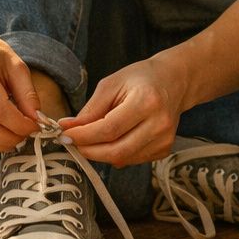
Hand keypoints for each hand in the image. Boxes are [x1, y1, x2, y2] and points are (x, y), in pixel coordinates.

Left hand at [59, 55, 186, 166]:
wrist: (174, 82)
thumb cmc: (141, 78)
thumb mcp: (112, 84)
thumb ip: (91, 109)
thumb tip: (67, 128)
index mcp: (146, 102)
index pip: (109, 129)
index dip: (83, 136)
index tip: (64, 134)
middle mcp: (159, 124)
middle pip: (116, 150)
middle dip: (88, 150)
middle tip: (72, 143)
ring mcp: (164, 140)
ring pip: (122, 159)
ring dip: (100, 154)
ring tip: (90, 139)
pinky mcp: (164, 149)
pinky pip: (132, 160)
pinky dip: (115, 154)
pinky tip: (112, 140)